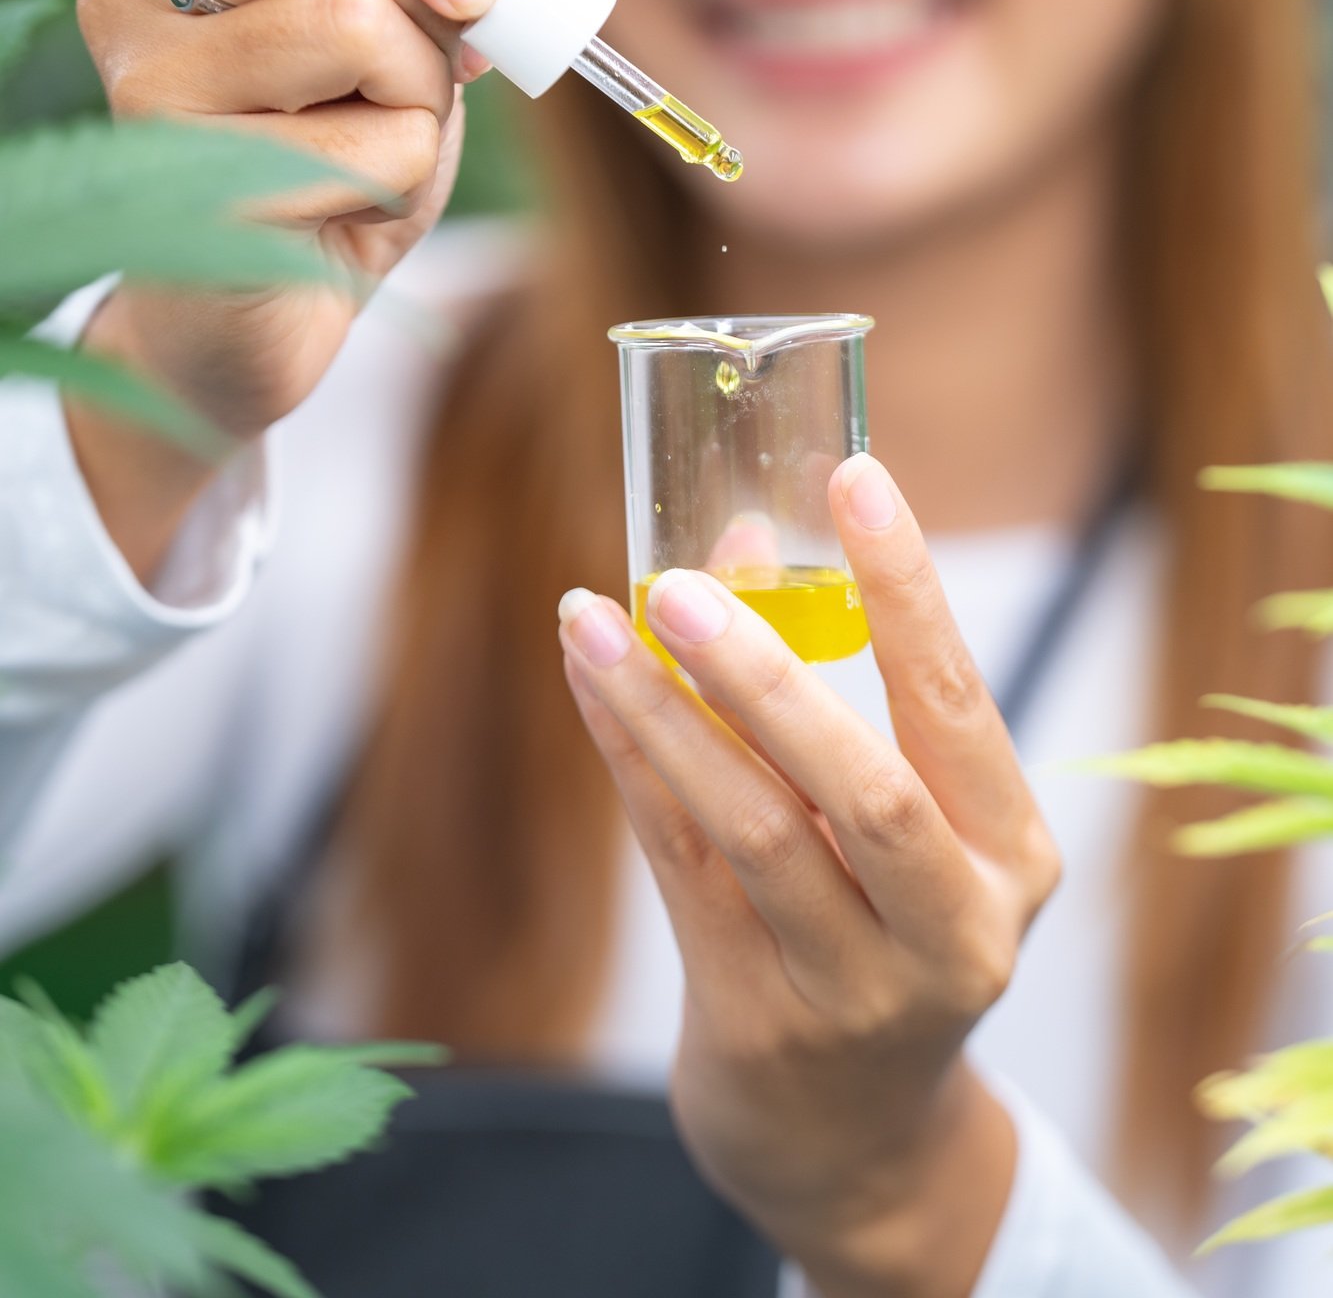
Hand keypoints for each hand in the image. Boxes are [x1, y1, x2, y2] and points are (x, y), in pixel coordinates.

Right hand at [71, 0, 507, 570]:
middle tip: (413, 88)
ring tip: (369, 150)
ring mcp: (144, 80)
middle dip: (419, 17)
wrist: (265, 321)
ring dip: (414, 99)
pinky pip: (365, 140)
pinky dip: (399, 178)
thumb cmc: (334, 168)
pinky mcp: (182, 173)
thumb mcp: (405, 46)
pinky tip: (340, 208)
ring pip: (351, 18)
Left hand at [557, 454, 1060, 1297]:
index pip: (958, 707)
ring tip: (595, 616)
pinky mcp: (754, 1022)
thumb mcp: (903, 821)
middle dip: (768, 676)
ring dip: (664, 713)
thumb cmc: (885, 927)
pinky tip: (591, 678)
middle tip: (685, 583)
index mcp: (1012, 859)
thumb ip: (834, 684)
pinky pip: (679, 865)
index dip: (907, 591)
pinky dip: (632, 761)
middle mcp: (952, 932)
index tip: (855, 478)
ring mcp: (853, 992)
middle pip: (861, 792)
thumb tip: (741, 532)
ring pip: (751, 831)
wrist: (855, 1138)